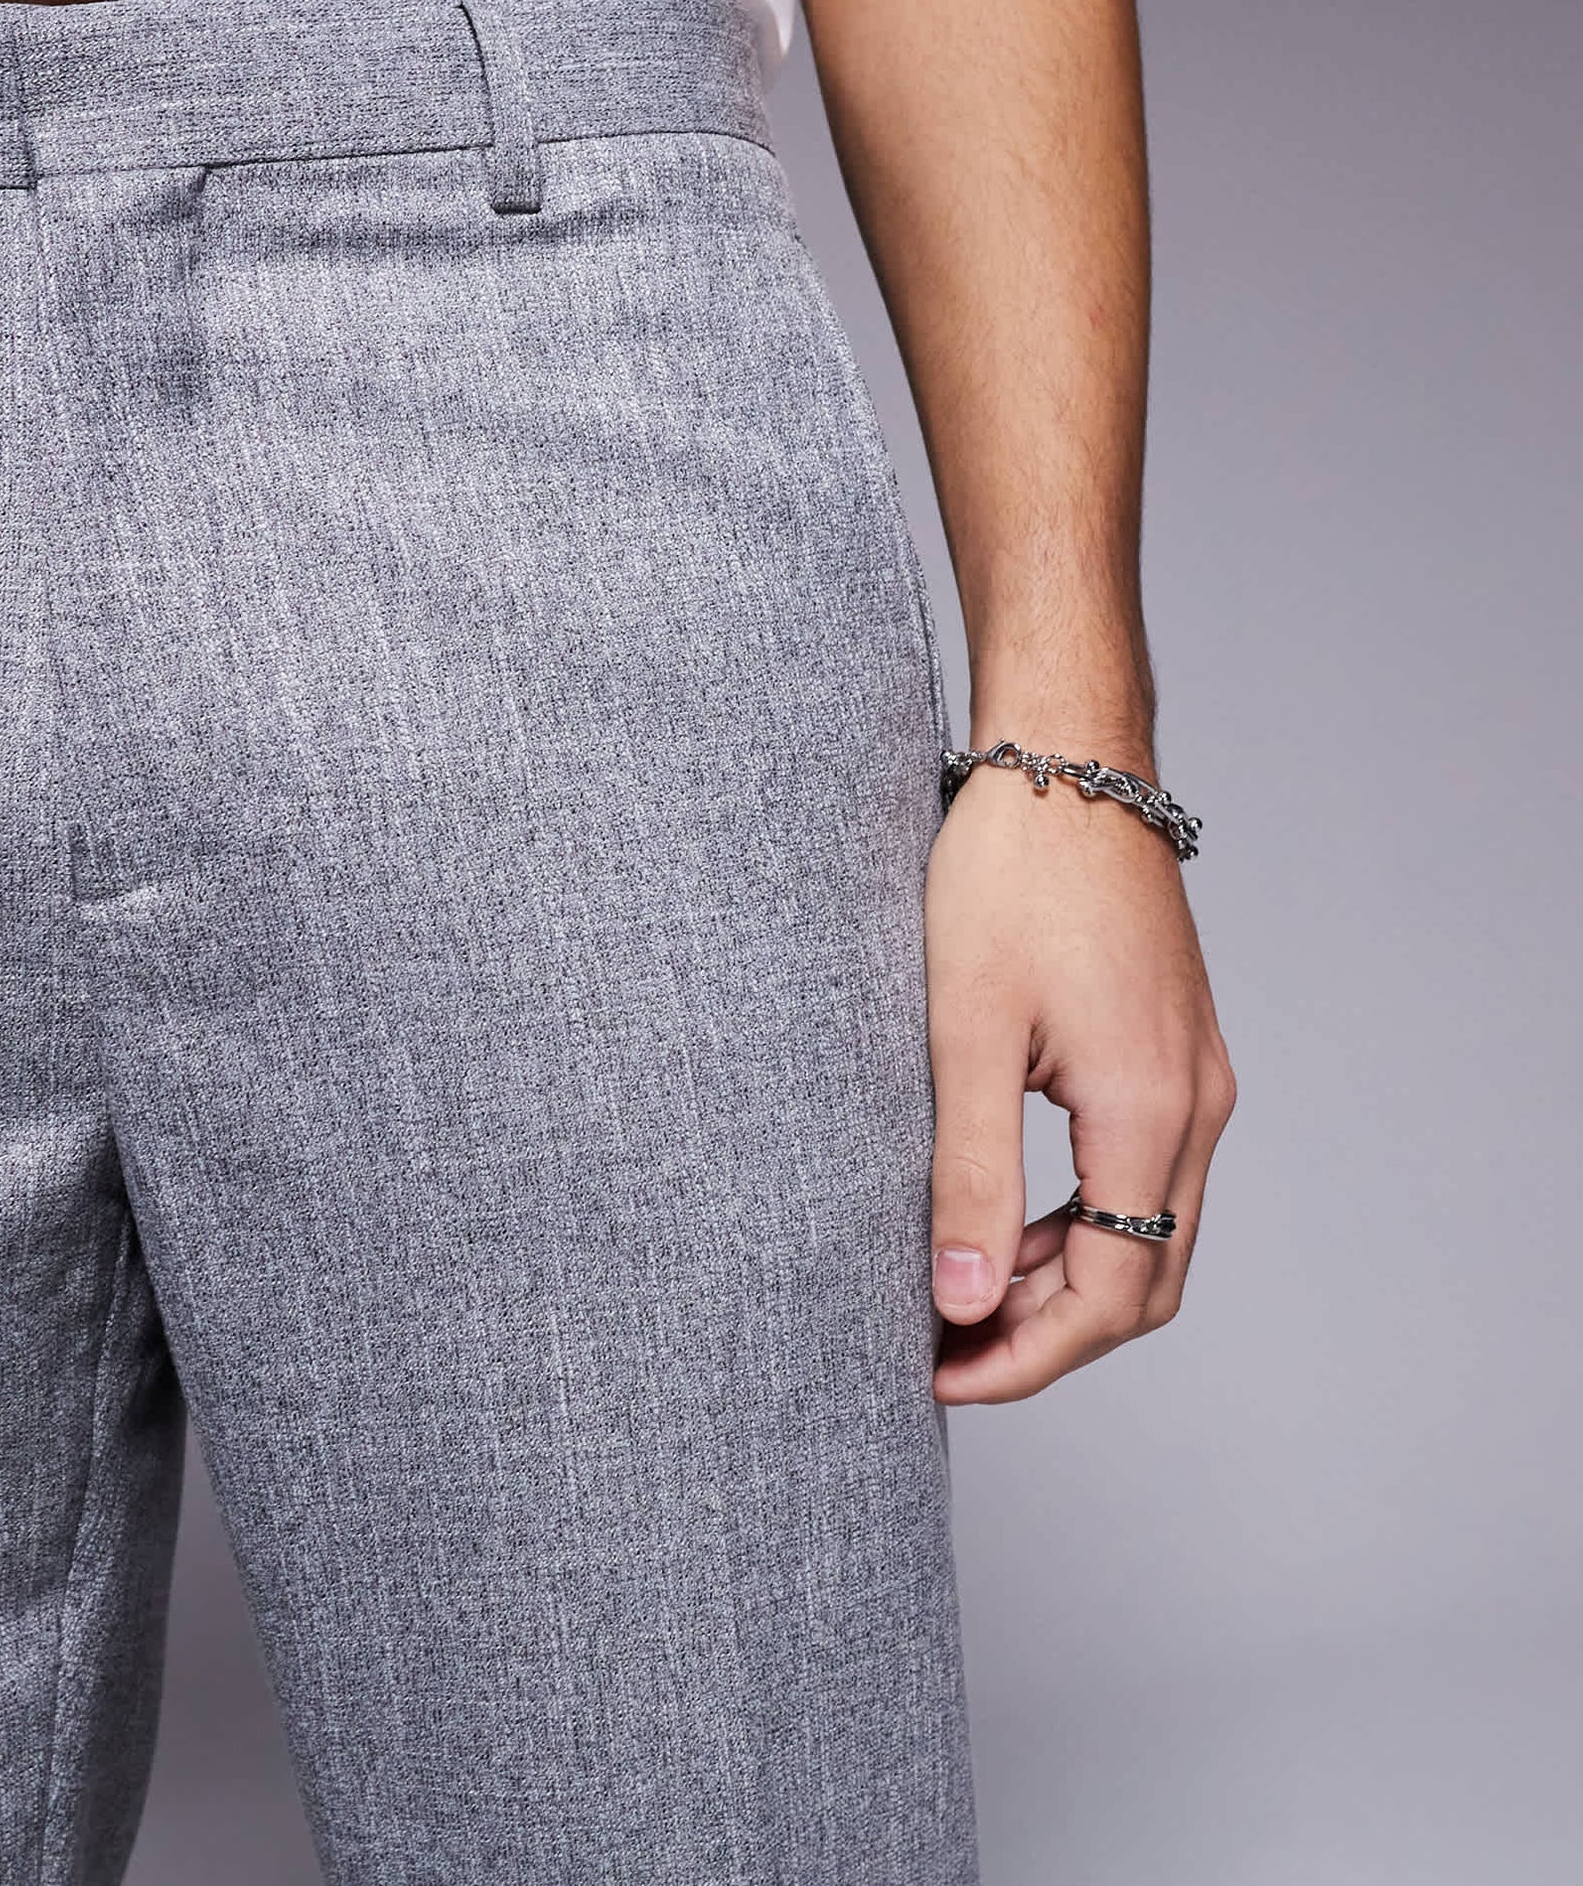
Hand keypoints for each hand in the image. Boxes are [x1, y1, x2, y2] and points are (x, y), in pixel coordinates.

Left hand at [921, 762, 1236, 1403]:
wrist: (1067, 760)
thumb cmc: (1008, 874)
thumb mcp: (963, 1030)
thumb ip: (966, 1172)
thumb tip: (960, 1299)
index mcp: (1150, 1110)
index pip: (1110, 1295)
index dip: (1025, 1357)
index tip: (938, 1373)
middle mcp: (1195, 1102)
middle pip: (1143, 1278)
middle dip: (1047, 1334)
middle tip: (944, 1350)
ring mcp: (1194, 1073)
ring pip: (1147, 1229)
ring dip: (1060, 1276)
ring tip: (956, 1285)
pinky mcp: (1172, 1046)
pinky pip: (1142, 1171)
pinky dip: (1077, 1215)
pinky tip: (1001, 1211)